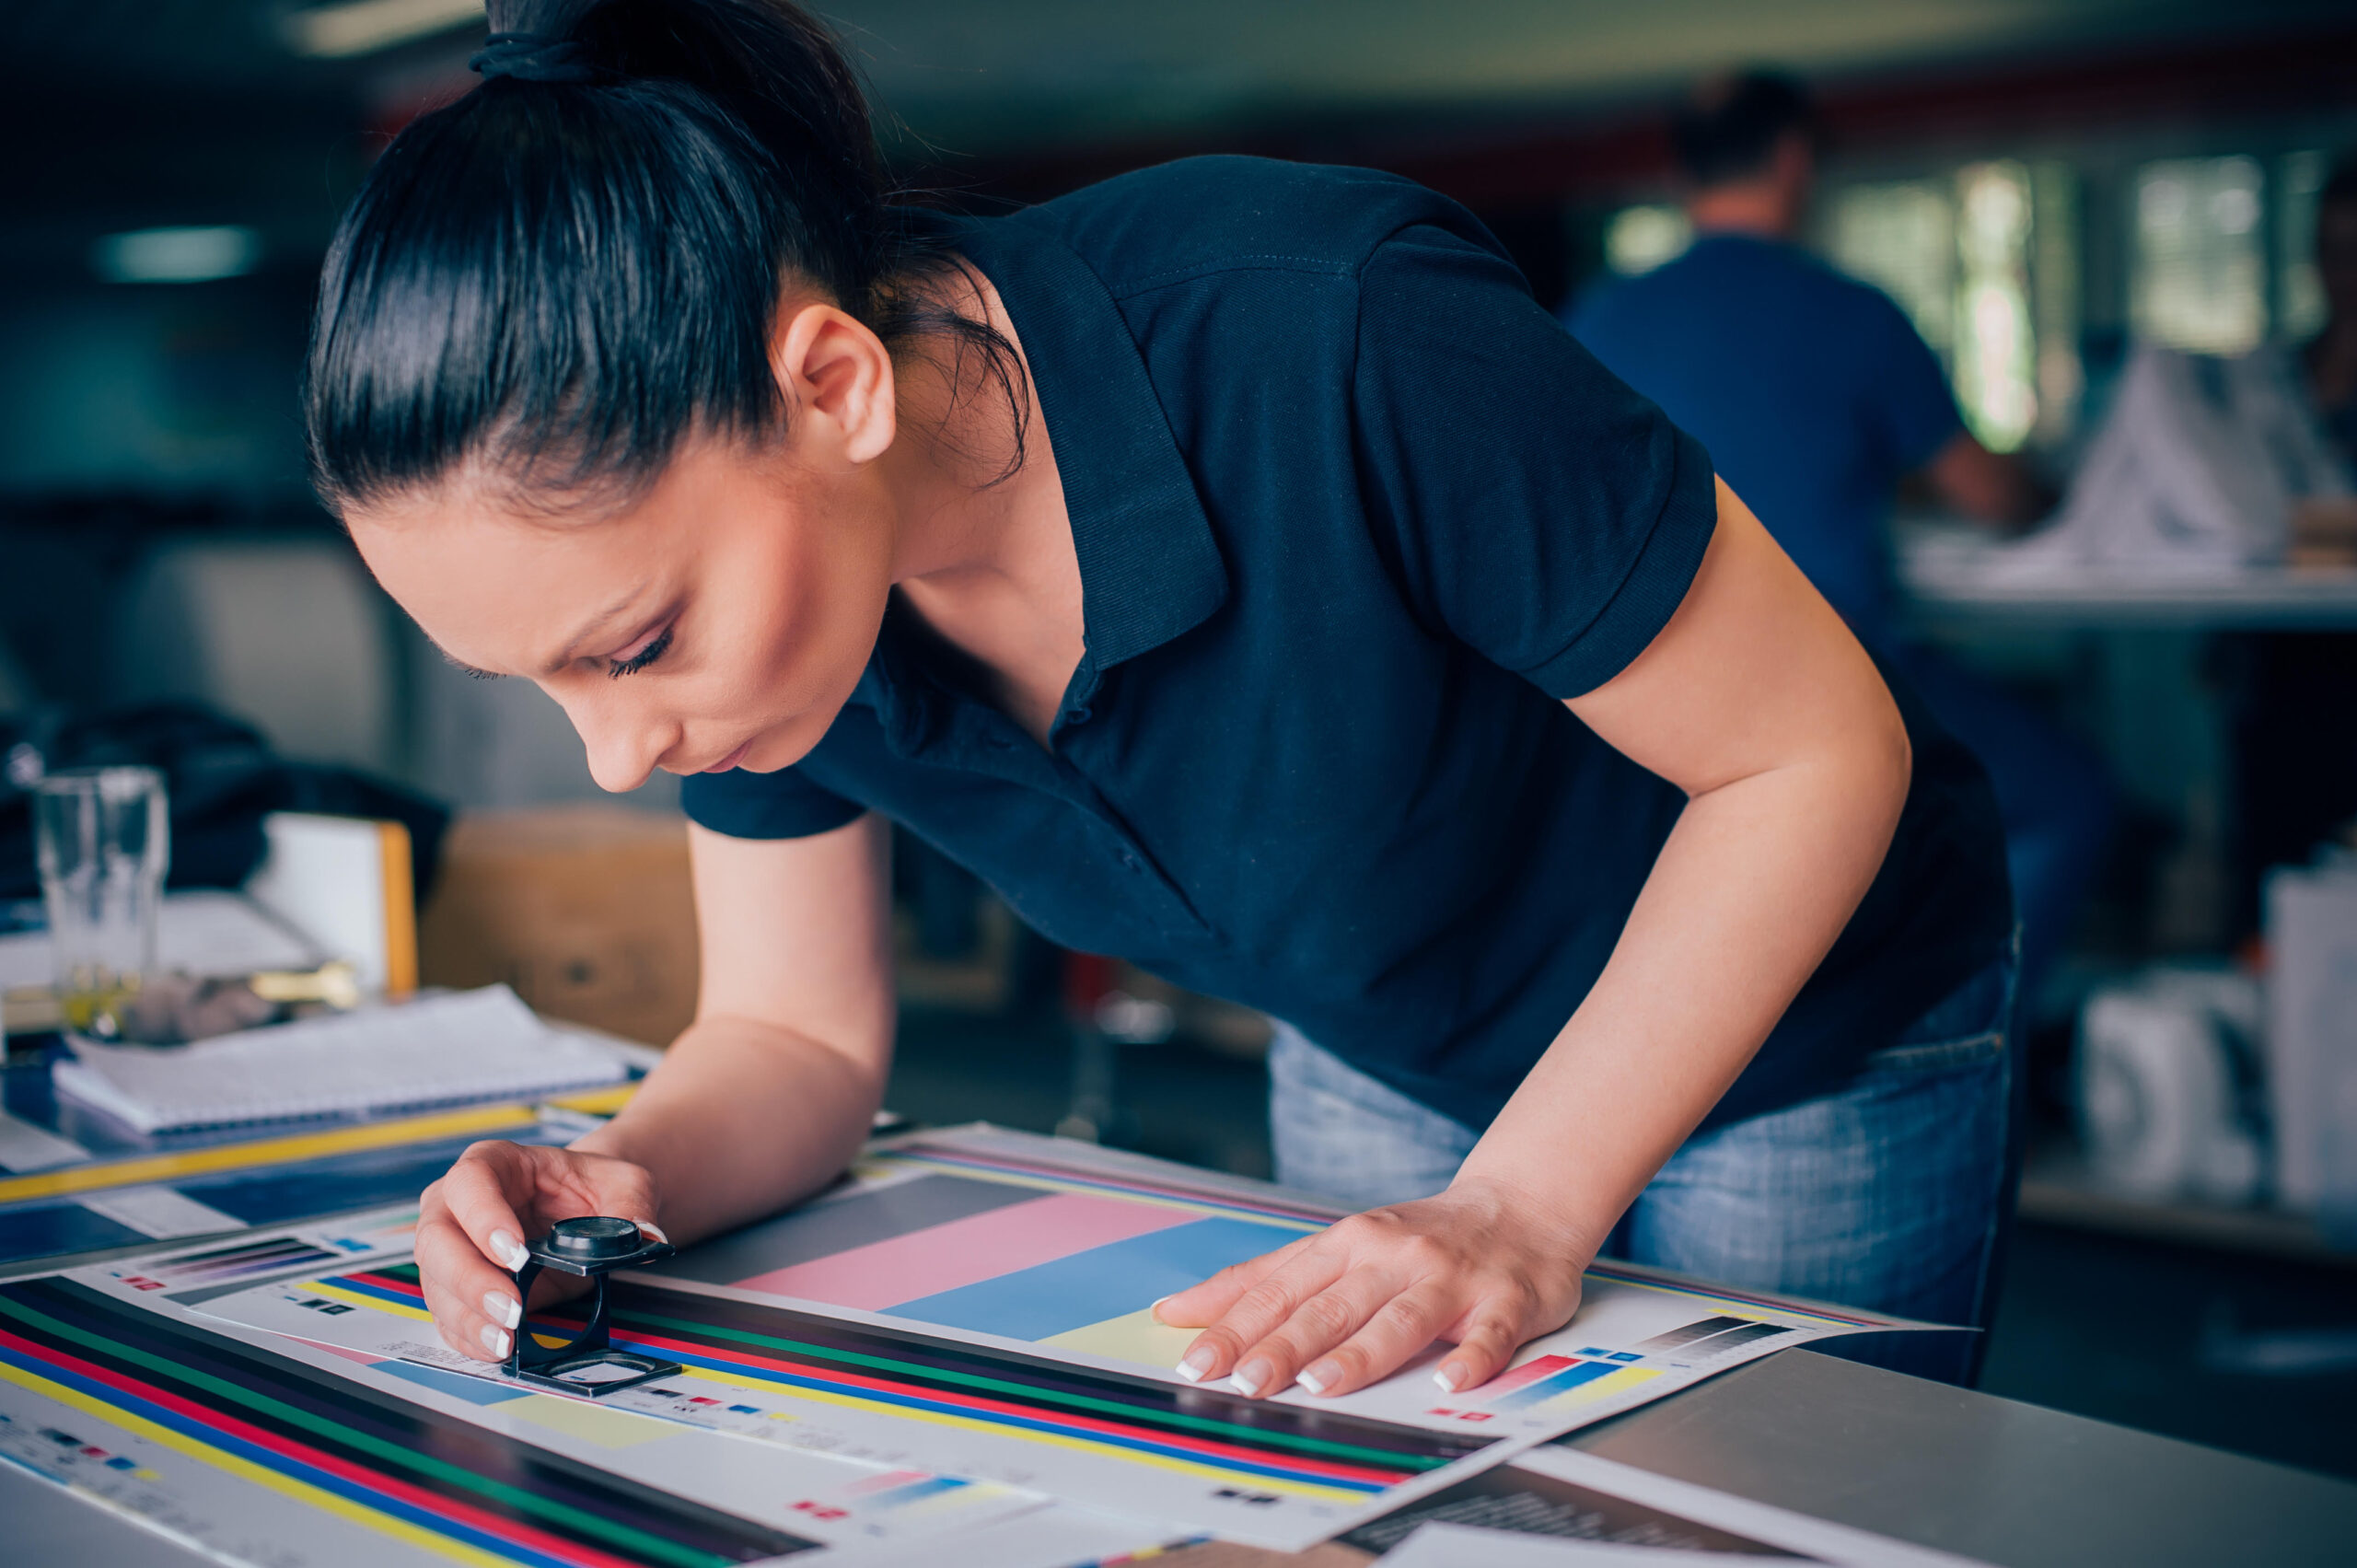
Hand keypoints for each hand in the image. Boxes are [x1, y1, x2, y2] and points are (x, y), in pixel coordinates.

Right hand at [414, 1140, 663, 1363]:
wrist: (585, 1209)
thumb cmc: (593, 1187)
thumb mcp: (624, 1182)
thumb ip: (632, 1204)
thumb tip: (643, 1236)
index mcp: (495, 1164)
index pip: (470, 1182)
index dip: (484, 1217)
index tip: (515, 1253)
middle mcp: (457, 1204)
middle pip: (437, 1238)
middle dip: (471, 1278)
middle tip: (510, 1307)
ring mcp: (451, 1247)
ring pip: (437, 1282)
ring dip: (467, 1316)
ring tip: (505, 1339)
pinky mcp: (456, 1287)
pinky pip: (448, 1315)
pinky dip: (468, 1336)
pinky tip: (495, 1348)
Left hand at [1153, 1178, 1591, 1398]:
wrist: (1520, 1206)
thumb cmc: (1417, 1239)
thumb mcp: (1337, 1247)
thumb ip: (1262, 1280)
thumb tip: (1179, 1310)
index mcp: (1347, 1244)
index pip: (1281, 1290)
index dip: (1237, 1326)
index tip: (1197, 1361)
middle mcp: (1393, 1257)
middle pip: (1331, 1307)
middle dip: (1284, 1344)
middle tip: (1245, 1382)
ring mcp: (1450, 1279)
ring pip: (1400, 1317)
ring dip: (1361, 1351)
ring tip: (1321, 1384)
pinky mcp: (1505, 1301)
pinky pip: (1489, 1333)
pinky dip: (1472, 1356)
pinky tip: (1451, 1380)